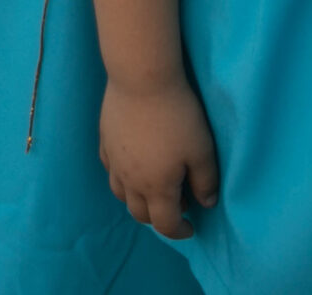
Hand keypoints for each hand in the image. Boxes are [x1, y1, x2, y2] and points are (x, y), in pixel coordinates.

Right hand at [99, 79, 218, 238]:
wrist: (142, 79)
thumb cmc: (178, 116)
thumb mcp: (202, 150)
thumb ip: (205, 181)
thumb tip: (206, 203)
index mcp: (157, 188)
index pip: (165, 225)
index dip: (180, 231)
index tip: (192, 227)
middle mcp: (130, 181)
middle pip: (140, 214)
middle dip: (158, 218)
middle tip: (177, 205)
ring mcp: (114, 161)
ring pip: (121, 194)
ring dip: (138, 200)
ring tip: (153, 187)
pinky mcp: (105, 141)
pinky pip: (110, 170)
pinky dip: (121, 177)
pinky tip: (132, 164)